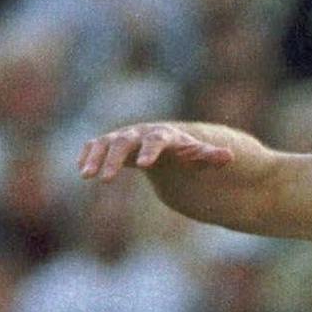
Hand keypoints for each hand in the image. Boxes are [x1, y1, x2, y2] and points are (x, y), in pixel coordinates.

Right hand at [78, 122, 233, 182]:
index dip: (151, 151)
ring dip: (95, 158)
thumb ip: (211, 157)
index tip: (144, 165)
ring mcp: (124, 137)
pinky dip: (88, 155)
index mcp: (164, 135)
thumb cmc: (186, 154)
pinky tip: (82, 169)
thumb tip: (229, 156)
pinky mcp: (112, 143)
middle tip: (105, 179)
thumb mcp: (199, 157)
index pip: (157, 140)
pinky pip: (96, 145)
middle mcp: (140, 132)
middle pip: (124, 141)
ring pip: (105, 143)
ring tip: (86, 176)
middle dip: (114, 158)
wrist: (168, 145)